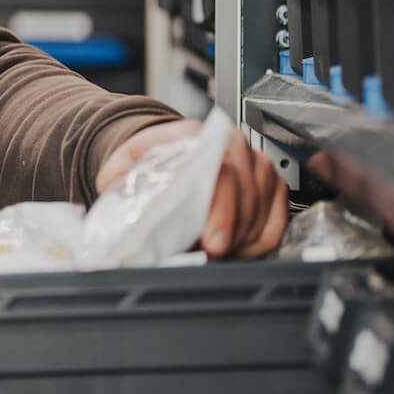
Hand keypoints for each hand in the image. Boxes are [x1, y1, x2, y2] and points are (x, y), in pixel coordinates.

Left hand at [93, 119, 289, 258]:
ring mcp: (257, 167)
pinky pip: (274, 226)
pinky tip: (232, 249)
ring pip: (261, 216)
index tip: (213, 243)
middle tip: (206, 257)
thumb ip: (119, 183)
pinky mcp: (271, 188)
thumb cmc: (148, 160)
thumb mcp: (122, 165)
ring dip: (238, 243)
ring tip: (211, 253)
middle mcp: (234, 147)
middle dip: (228, 236)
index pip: (222, 173)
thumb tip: (124, 210)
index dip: (221, 213)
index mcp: (197, 136)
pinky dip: (255, 244)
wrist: (164, 150)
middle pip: (246, 199)